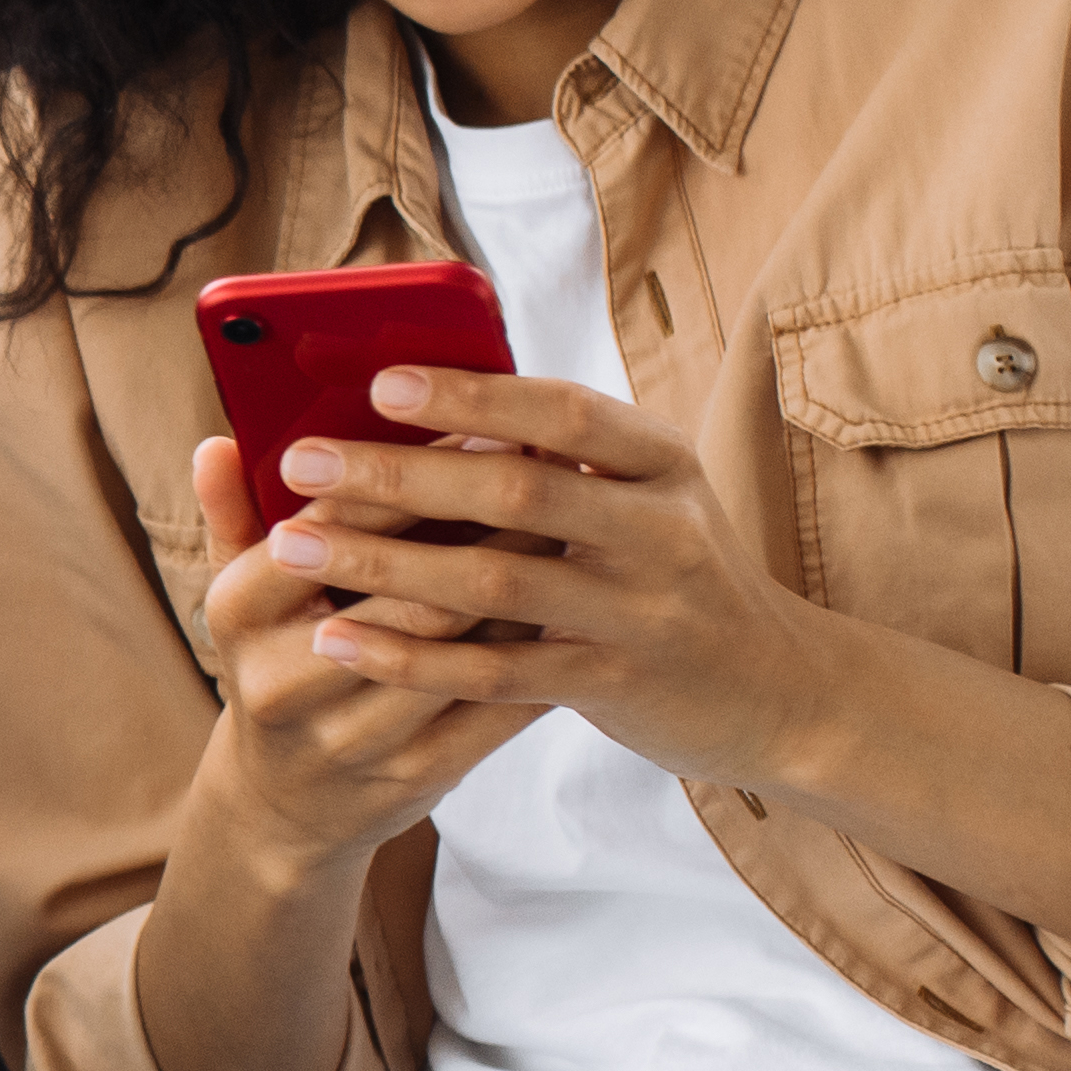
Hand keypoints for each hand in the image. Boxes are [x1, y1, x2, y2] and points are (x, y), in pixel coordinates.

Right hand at [180, 422, 551, 875]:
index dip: (410, 475)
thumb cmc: (275, 668)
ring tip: (574, 530)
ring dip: (525, 588)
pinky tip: (576, 607)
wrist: (284, 809)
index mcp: (240, 616)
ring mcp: (354, 737)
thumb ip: (231, 515)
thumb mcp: (238, 597)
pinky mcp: (416, 776)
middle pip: (410, 591)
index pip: (331, 529)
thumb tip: (219, 441)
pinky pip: (496, 705)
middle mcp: (286, 681)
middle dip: (489, 526)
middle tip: (554, 470)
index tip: (480, 424)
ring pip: (462, 649)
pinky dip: (541, 654)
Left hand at [263, 367, 844, 793]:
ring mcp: (638, 613)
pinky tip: (338, 638)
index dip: (474, 392)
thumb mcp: (647, 497)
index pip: (566, 411)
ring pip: (495, 584)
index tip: (382, 381)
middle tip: (300, 459)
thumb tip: (434, 403)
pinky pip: (494, 673)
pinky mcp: (612, 686)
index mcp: (663, 462)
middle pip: (517, 491)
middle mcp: (659, 530)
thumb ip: (564, 458)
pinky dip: (410, 656)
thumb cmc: (679, 575)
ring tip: (292, 543)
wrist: (778, 690)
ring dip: (384, 561)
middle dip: (400, 472)